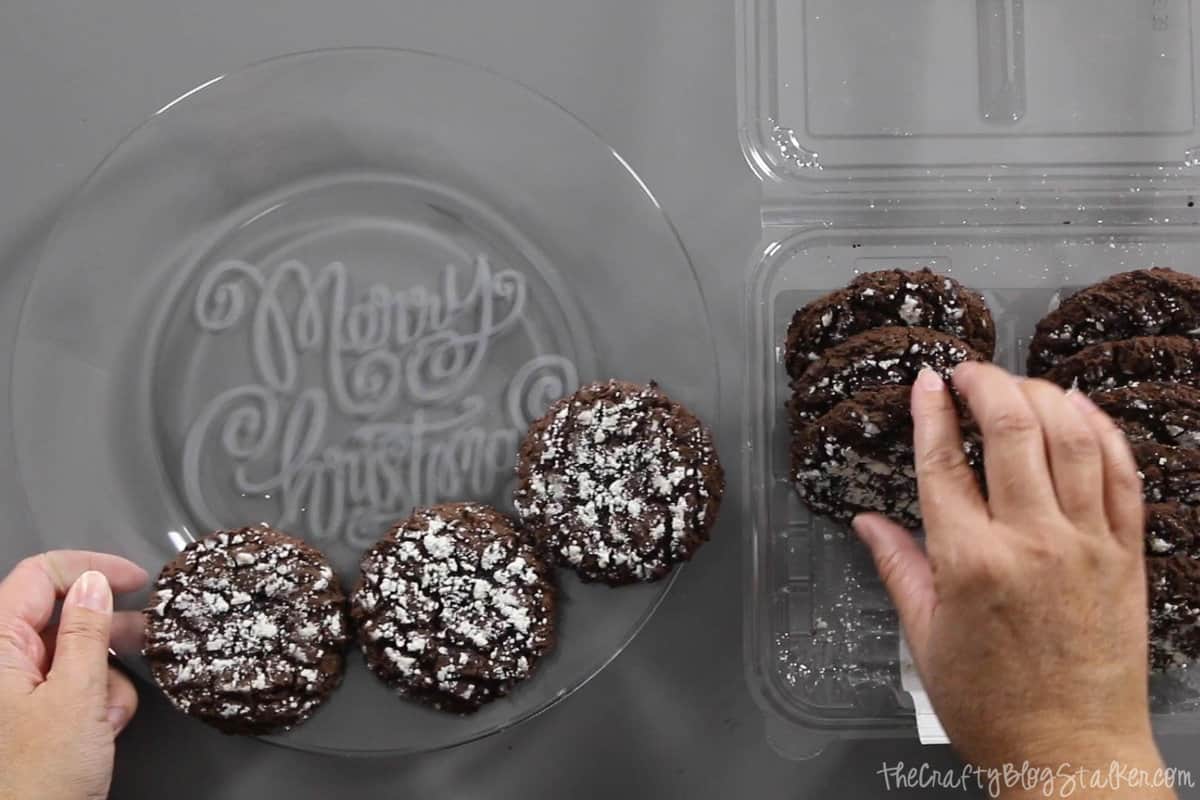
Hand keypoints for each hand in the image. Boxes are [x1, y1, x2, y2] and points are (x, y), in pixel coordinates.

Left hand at [0, 552, 147, 799]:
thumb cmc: (35, 783)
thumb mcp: (75, 698)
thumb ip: (86, 632)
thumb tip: (94, 582)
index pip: (39, 576)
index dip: (90, 568)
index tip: (135, 579)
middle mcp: (1, 663)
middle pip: (60, 615)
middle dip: (106, 631)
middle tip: (147, 636)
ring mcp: (17, 691)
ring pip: (73, 653)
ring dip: (104, 677)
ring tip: (111, 712)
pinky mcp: (34, 716)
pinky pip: (74, 686)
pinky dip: (98, 702)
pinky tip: (104, 728)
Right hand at [854, 363, 1173, 798]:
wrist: (1072, 753)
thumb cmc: (992, 705)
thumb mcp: (924, 638)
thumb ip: (898, 568)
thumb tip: (867, 523)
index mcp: (970, 563)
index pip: (944, 463)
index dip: (931, 413)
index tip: (925, 382)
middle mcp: (1031, 542)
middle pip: (1012, 431)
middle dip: (987, 384)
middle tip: (968, 372)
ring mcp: (1087, 545)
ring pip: (1072, 439)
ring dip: (1043, 396)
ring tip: (1018, 385)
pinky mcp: (1127, 555)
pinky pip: (1123, 475)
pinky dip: (1103, 432)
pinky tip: (1082, 410)